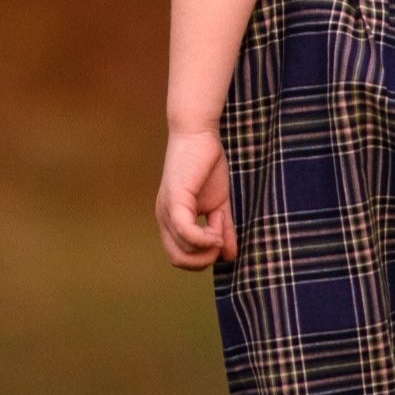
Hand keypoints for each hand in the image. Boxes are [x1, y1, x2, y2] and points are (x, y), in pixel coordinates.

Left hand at [154, 127, 237, 268]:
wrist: (199, 134)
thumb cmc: (207, 165)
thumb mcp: (219, 204)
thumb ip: (223, 229)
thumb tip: (230, 256)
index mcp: (171, 221)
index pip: (180, 257)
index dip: (203, 257)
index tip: (221, 237)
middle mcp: (164, 218)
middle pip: (179, 260)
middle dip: (205, 258)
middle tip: (221, 238)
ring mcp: (167, 210)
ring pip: (184, 250)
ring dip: (210, 243)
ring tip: (220, 219)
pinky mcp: (175, 200)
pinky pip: (186, 232)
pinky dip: (205, 237)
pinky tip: (218, 225)